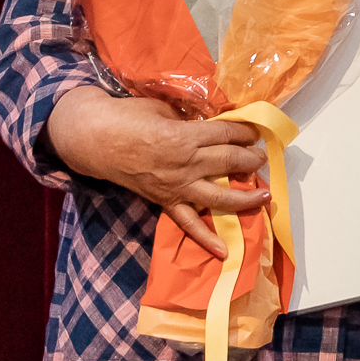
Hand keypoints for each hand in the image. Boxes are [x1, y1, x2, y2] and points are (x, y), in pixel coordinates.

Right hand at [44, 86, 268, 257]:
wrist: (95, 140)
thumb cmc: (128, 117)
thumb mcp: (163, 109)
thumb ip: (189, 120)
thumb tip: (210, 126)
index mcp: (185, 136)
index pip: (227, 135)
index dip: (245, 133)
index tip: (255, 134)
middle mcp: (185, 164)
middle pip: (229, 162)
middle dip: (251, 160)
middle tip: (261, 159)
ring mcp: (176, 186)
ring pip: (218, 196)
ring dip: (245, 197)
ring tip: (264, 196)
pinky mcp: (164, 202)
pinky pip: (188, 223)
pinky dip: (206, 239)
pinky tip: (225, 250)